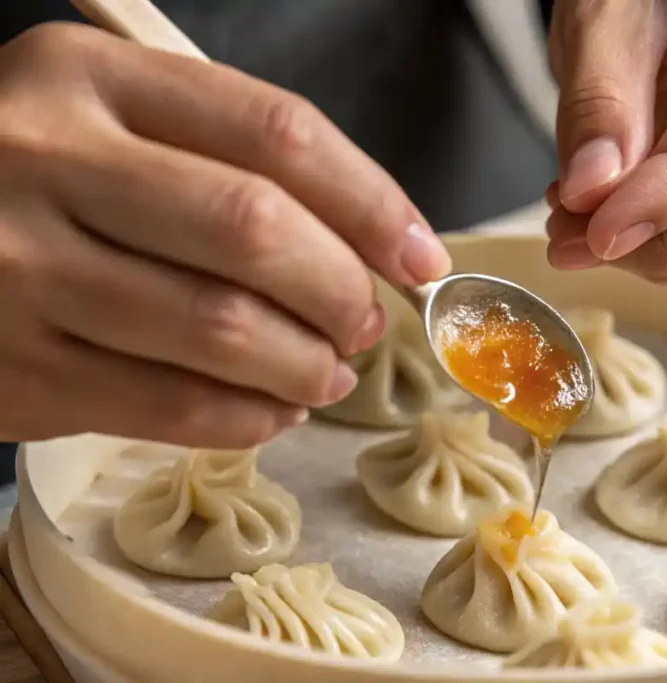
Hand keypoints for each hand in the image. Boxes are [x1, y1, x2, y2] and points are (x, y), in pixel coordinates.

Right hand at [0, 24, 450, 446]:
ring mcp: (21, 270)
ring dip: (307, 365)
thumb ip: (226, 159)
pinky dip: (249, 417)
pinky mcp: (17, 369)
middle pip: (256, 231)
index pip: (278, 134)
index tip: (418, 256)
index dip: (372, 204)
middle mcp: (47, 161)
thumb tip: (370, 244)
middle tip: (367, 322)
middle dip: (342, 291)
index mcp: (90, 79)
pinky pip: (169, 406)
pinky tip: (273, 409)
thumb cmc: (34, 177)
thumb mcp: (109, 122)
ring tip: (328, 371)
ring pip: (222, 329)